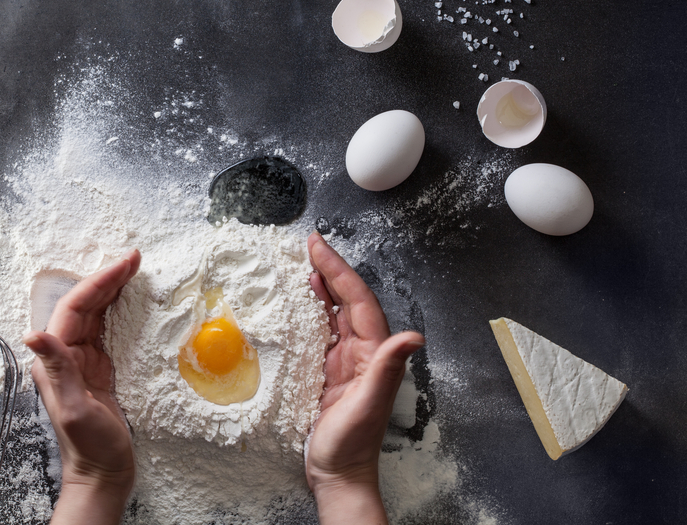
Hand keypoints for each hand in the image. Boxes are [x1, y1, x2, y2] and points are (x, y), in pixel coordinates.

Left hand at [23, 249, 140, 524]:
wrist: (102, 474)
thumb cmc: (89, 448)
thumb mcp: (74, 409)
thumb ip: (57, 370)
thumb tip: (33, 333)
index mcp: (56, 359)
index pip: (75, 307)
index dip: (99, 282)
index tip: (124, 264)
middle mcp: (66, 355)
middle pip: (85, 305)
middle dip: (108, 278)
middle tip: (135, 259)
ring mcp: (84, 361)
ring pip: (96, 314)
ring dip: (113, 290)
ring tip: (134, 270)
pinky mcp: (100, 369)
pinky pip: (108, 330)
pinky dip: (120, 311)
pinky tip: (132, 301)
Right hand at [305, 233, 424, 524]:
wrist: (338, 474)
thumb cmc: (351, 445)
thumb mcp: (368, 405)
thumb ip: (387, 368)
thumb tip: (413, 336)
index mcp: (372, 353)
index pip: (358, 300)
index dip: (340, 270)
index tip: (319, 247)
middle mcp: (361, 351)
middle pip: (348, 299)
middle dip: (331, 268)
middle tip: (311, 243)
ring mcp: (344, 359)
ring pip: (335, 311)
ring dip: (323, 285)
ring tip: (307, 262)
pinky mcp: (327, 370)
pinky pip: (321, 330)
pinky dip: (312, 310)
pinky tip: (304, 300)